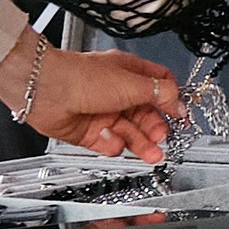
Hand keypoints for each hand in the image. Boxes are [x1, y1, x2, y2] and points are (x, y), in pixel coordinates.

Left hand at [0, 38, 182, 161]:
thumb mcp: (133, 83)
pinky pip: (109, 144)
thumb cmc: (83, 78)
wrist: (47, 91)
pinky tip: (110, 139)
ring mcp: (103, 113)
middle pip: (146, 116)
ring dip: (141, 143)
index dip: (171, 102)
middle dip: (156, 129)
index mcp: (129, 74)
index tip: (180, 116)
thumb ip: (161, 94)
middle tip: (161, 138)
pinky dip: (112, 144)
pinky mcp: (90, 132)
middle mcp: (117, 93)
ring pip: (130, 133)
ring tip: (151, 154)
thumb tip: (180, 103)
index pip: (158, 88)